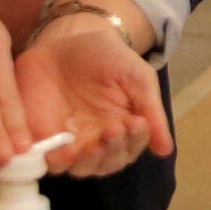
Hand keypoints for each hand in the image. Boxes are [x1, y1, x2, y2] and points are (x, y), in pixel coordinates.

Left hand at [15, 24, 174, 177]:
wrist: (65, 40)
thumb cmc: (106, 58)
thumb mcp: (137, 77)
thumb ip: (151, 110)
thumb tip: (166, 150)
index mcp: (124, 132)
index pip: (132, 148)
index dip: (136, 140)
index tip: (136, 122)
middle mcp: (99, 144)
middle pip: (109, 163)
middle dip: (113, 150)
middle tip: (113, 129)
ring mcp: (71, 144)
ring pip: (83, 168)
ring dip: (90, 161)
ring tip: (93, 144)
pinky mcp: (44, 140)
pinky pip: (51, 162)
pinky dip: (57, 162)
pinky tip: (64, 153)